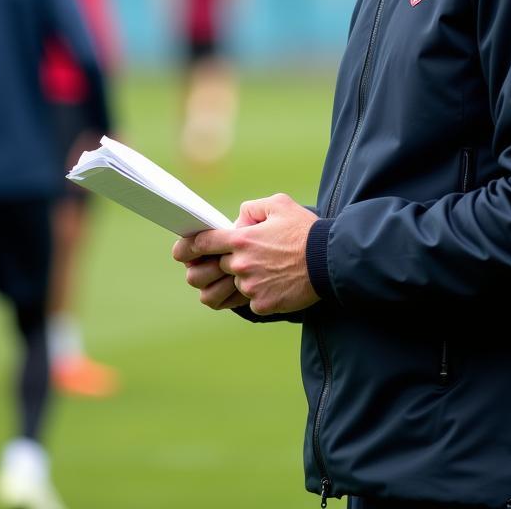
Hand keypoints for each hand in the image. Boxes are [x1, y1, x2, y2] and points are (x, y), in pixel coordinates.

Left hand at [172, 194, 319, 315]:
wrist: (330, 261)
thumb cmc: (305, 230)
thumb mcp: (279, 205)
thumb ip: (252, 209)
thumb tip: (238, 219)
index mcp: (242, 239)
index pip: (202, 244)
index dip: (186, 247)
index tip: (180, 252)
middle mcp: (241, 265)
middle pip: (209, 270)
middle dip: (208, 268)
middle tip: (214, 267)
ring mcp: (250, 288)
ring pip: (225, 290)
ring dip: (227, 285)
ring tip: (239, 280)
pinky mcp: (262, 305)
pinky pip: (247, 302)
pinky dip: (254, 295)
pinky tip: (269, 285)